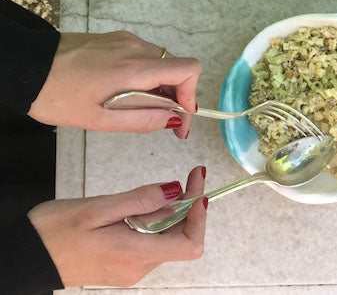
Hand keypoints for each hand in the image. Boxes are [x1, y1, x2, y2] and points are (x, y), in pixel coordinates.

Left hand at [28, 31, 201, 137]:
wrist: (24, 67)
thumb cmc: (58, 97)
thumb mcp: (100, 120)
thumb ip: (144, 120)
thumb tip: (175, 120)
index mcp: (135, 68)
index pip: (188, 69)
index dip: (191, 95)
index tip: (179, 118)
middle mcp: (136, 48)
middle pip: (176, 68)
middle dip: (174, 96)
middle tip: (158, 120)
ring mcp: (125, 40)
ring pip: (160, 63)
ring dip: (158, 86)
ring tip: (133, 106)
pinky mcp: (115, 38)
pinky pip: (143, 56)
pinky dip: (144, 75)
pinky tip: (121, 90)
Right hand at [28, 166, 207, 287]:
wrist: (25, 256)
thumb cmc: (53, 231)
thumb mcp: (97, 208)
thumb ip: (140, 201)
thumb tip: (176, 192)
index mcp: (134, 254)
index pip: (190, 245)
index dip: (200, 216)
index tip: (197, 188)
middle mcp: (138, 268)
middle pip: (181, 238)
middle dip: (188, 208)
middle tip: (186, 177)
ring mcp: (131, 269)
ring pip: (166, 239)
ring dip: (170, 214)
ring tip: (158, 191)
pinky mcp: (123, 265)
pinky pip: (150, 243)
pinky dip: (154, 223)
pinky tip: (139, 208)